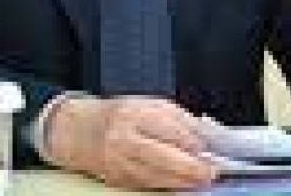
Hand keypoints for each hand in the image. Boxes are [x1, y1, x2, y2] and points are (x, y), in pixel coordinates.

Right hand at [44, 96, 218, 190]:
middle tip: (211, 172)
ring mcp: (119, 162)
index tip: (209, 149)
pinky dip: (168, 186)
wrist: (80, 132)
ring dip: (183, 181)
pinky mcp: (118, 180)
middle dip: (192, 168)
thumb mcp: (148, 105)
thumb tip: (204, 136)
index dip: (193, 142)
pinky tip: (181, 184)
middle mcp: (124, 139)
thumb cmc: (118, 115)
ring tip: (201, 180)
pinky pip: (148, 185)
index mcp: (134, 114)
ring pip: (157, 176)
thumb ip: (177, 119)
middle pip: (163, 157)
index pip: (169, 129)